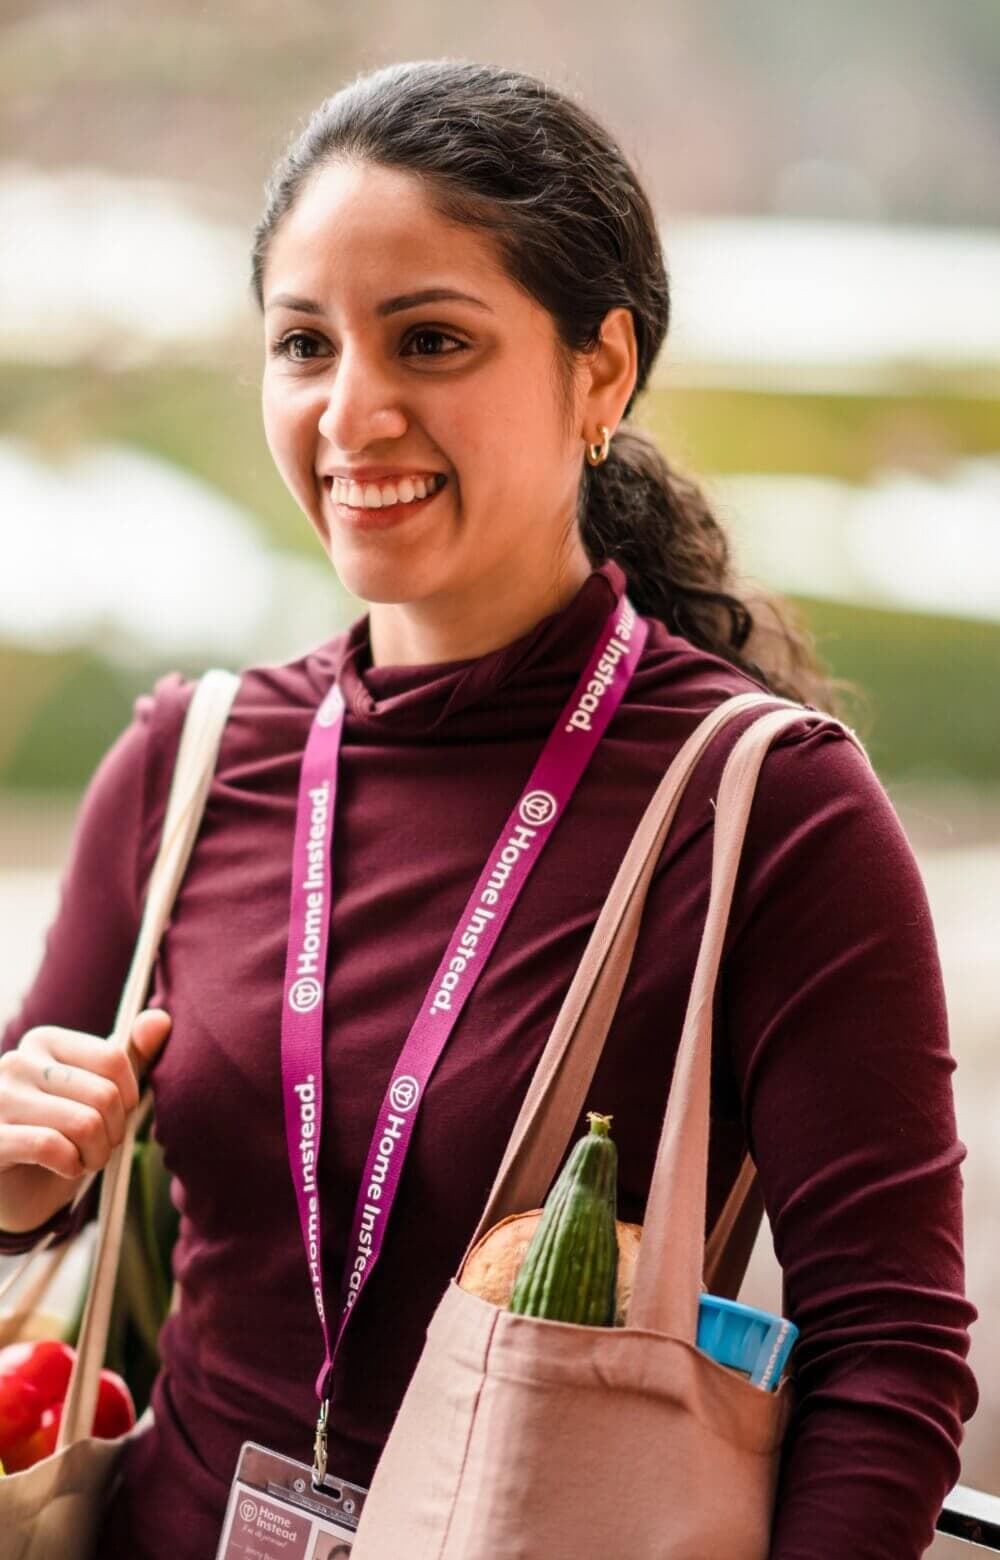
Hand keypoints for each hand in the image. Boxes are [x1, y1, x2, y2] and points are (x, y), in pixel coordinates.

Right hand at [0, 1010, 170, 1181]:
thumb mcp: (99, 1095)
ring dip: (96, 1154)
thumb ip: (130, 1057)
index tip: (115, 1117)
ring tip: (84, 1159)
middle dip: (114, 1132)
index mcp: (44, 1042)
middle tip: (99, 1147)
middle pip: (103, 1094)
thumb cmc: (62, 1137)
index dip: (128, 1098)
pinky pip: (51, 1146)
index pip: (114, 1059)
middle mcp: (16, 1062)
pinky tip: (64, 1167)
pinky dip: (71, 1164)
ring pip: (84, 1123)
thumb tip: (161, 1018)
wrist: (17, 1192)